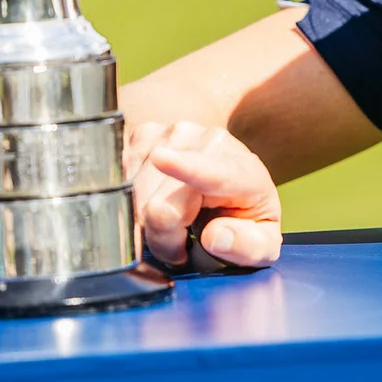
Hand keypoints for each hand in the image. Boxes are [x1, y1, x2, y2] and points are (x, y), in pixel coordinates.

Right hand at [127, 120, 283, 268]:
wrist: (230, 172)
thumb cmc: (244, 214)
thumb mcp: (263, 242)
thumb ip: (247, 247)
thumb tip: (215, 237)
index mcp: (243, 172)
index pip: (211, 172)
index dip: (185, 167)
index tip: (161, 157)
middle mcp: (208, 143)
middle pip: (157, 207)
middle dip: (163, 240)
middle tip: (183, 244)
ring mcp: (174, 134)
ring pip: (132, 198)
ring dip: (146, 222)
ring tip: (175, 220)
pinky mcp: (145, 135)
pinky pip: (119, 183)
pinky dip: (132, 202)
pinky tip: (156, 199)